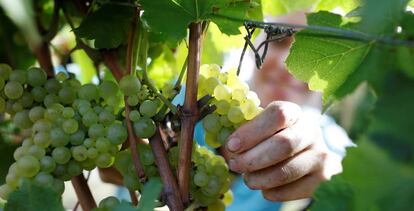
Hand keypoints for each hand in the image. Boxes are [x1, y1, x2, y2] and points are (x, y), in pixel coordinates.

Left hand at [223, 101, 342, 200]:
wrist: (301, 154)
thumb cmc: (270, 137)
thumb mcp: (259, 126)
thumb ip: (244, 129)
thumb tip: (228, 145)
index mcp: (294, 112)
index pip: (277, 115)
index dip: (251, 132)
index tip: (232, 145)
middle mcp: (311, 131)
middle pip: (283, 144)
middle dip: (253, 158)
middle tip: (234, 165)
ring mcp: (320, 156)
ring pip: (287, 171)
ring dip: (260, 178)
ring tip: (247, 178)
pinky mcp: (321, 179)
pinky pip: (292, 191)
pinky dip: (272, 192)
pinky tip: (263, 187)